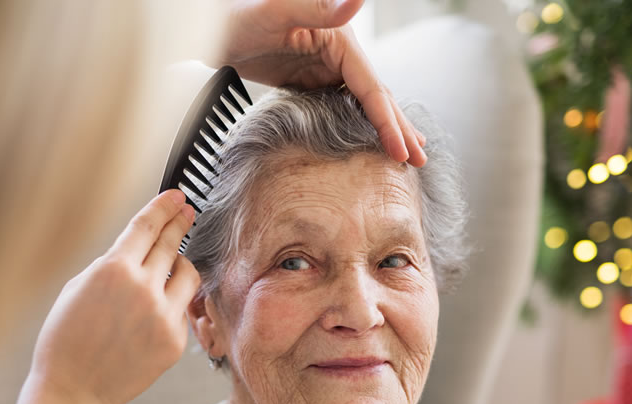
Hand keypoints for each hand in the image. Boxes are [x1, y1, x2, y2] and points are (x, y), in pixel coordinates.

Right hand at [28, 190, 199, 403]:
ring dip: (181, 264)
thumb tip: (137, 250)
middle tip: (187, 212)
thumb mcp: (78, 288)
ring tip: (172, 265)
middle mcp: (143, 289)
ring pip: (188, 275)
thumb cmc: (67, 342)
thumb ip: (111, 265)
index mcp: (113, 270)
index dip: (164, 207)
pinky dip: (171, 304)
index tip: (176, 197)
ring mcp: (163, 316)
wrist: (74, 391)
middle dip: (180, 223)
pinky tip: (153, 312)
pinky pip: (181, 309)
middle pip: (171, 244)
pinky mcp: (175, 340)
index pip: (147, 226)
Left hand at [220, 0, 425, 165]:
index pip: (372, 89)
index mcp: (340, 40)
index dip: (389, 123)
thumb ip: (319, 6)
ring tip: (406, 151)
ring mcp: (326, 65)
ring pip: (364, 103)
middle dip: (399, 129)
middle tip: (421, 160)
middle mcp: (340, 52)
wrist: (210, 24)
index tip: (403, 153)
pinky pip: (343, 105)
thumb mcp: (277, 10)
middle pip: (377, 96)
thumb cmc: (238, 12)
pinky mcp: (311, 77)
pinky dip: (360, 123)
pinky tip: (369, 138)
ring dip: (386, 127)